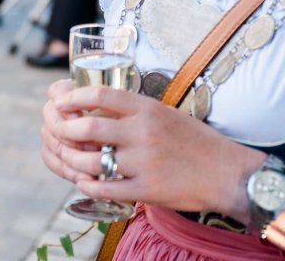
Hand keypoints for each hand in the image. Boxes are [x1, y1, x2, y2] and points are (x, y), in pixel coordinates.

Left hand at [41, 81, 256, 216]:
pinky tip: (85, 182)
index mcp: (147, 109)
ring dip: (72, 160)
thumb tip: (97, 106)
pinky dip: (88, 186)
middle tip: (57, 131)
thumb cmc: (195, 141)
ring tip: (68, 159)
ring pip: (91, 161)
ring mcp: (143, 163)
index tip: (59, 101)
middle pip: (87, 127)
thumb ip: (134, 110)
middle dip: (63, 129)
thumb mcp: (165, 113)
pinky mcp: (146, 190)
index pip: (100, 95)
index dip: (72, 97)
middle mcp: (143, 133)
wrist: (227, 173)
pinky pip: (106, 189)